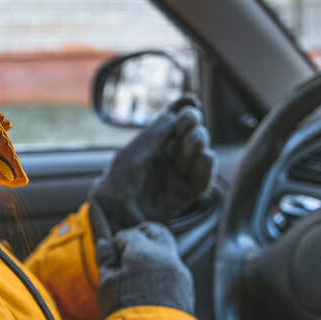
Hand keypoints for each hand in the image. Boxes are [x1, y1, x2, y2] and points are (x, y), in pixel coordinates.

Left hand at [88, 103, 215, 241]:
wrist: (113, 217)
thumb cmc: (115, 185)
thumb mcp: (130, 157)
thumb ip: (152, 137)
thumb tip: (174, 115)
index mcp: (153, 144)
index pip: (173, 122)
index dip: (183, 110)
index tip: (191, 102)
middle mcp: (168, 157)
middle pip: (188, 135)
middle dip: (192, 125)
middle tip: (190, 121)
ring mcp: (178, 175)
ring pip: (198, 153)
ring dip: (200, 143)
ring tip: (196, 139)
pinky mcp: (186, 195)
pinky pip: (202, 179)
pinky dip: (207, 167)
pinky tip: (207, 156)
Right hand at [95, 222, 193, 316]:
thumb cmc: (125, 313)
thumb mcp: (107, 285)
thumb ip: (106, 260)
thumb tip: (105, 245)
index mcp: (143, 252)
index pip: (130, 234)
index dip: (118, 242)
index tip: (113, 253)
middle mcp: (165, 257)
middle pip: (157, 232)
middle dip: (143, 235)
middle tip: (130, 248)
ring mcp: (180, 271)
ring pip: (168, 251)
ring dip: (154, 255)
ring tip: (139, 272)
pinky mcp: (187, 287)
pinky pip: (174, 270)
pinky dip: (163, 271)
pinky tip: (151, 286)